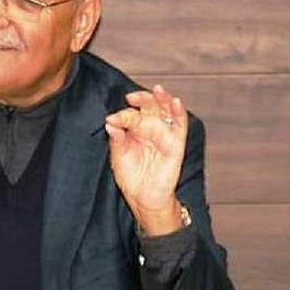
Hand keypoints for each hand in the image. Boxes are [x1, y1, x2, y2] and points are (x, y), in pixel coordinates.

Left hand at [105, 84, 187, 235]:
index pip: (130, 114)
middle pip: (149, 105)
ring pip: (166, 110)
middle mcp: (150, 128)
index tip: (112, 120)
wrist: (143, 199)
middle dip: (142, 98)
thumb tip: (110, 123)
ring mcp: (164, 135)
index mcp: (135, 129)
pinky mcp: (175, 144)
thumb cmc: (131, 177)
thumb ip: (116, 139)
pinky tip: (176, 102)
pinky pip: (180, 126)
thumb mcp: (118, 156)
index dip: (122, 115)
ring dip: (164, 98)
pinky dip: (179, 113)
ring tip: (158, 90)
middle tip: (131, 97)